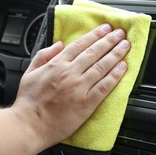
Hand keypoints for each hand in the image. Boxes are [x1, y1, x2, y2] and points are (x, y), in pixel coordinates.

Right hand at [11, 24, 129, 147]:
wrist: (29, 126)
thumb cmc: (29, 102)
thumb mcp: (30, 72)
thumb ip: (44, 55)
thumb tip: (59, 44)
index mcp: (56, 64)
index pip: (80, 45)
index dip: (96, 35)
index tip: (106, 29)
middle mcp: (70, 73)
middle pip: (95, 52)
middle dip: (110, 40)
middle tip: (121, 34)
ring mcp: (79, 88)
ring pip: (102, 66)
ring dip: (116, 54)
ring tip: (125, 46)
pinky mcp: (87, 103)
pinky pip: (105, 86)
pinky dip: (115, 75)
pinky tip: (123, 67)